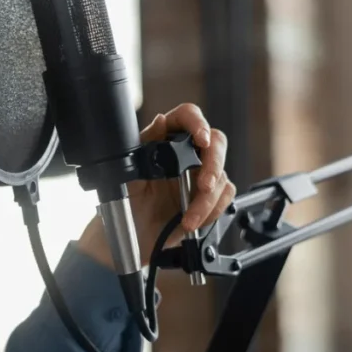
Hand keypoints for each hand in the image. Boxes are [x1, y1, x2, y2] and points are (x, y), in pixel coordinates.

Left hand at [78, 103, 235, 266]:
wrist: (134, 235)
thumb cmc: (127, 203)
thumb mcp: (130, 173)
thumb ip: (146, 145)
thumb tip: (160, 121)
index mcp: (164, 139)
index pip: (186, 116)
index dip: (197, 123)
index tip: (201, 139)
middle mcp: (185, 152)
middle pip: (215, 142)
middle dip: (213, 165)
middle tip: (204, 186)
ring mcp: (200, 173)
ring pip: (221, 175)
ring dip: (206, 201)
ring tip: (188, 219)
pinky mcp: (210, 194)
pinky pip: (225, 196)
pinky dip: (212, 211)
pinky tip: (193, 220)